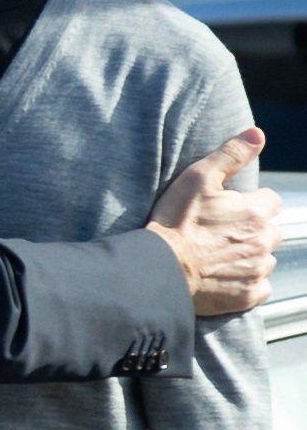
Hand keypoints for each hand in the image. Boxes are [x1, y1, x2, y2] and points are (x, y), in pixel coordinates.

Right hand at [147, 128, 280, 315]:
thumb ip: (231, 154)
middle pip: (270, 232)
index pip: (270, 201)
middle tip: (222, 235)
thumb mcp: (197, 179)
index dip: (250, 203)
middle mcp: (263, 241)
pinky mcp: (248, 295)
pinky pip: (260, 288)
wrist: (160, 270)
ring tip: (221, 257)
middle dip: (253, 231)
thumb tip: (258, 134)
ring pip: (265, 259)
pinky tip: (225, 277)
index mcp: (256, 211)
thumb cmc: (175, 222)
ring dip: (250, 256)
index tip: (229, 211)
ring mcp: (257, 270)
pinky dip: (247, 282)